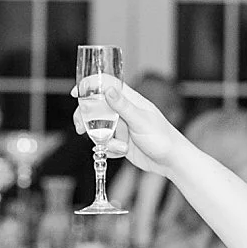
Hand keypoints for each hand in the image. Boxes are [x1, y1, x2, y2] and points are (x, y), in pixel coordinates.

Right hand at [72, 77, 186, 174]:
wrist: (171, 162)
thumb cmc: (162, 138)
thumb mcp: (140, 120)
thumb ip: (123, 106)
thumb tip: (108, 90)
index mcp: (130, 101)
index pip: (107, 85)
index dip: (90, 86)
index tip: (76, 93)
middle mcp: (124, 112)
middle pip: (96, 108)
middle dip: (85, 118)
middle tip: (80, 128)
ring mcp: (121, 127)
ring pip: (98, 128)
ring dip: (101, 139)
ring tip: (113, 146)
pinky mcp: (120, 142)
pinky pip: (105, 144)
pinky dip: (108, 150)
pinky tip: (120, 152)